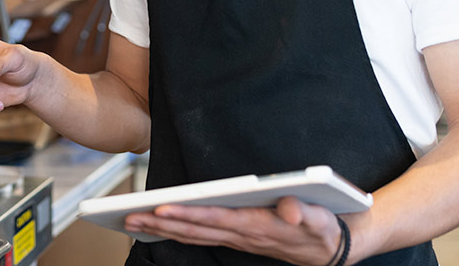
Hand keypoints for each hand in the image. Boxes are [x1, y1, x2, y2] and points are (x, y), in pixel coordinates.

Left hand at [123, 197, 343, 265]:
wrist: (329, 250)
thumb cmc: (320, 228)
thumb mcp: (319, 218)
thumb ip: (303, 211)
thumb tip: (289, 210)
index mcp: (256, 225)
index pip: (214, 218)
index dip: (187, 215)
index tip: (161, 209)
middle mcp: (240, 234)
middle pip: (194, 229)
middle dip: (160, 223)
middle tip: (129, 216)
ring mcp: (235, 239)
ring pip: (191, 235)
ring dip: (161, 229)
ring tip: (132, 221)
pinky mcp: (234, 238)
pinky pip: (198, 237)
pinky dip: (175, 233)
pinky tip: (157, 228)